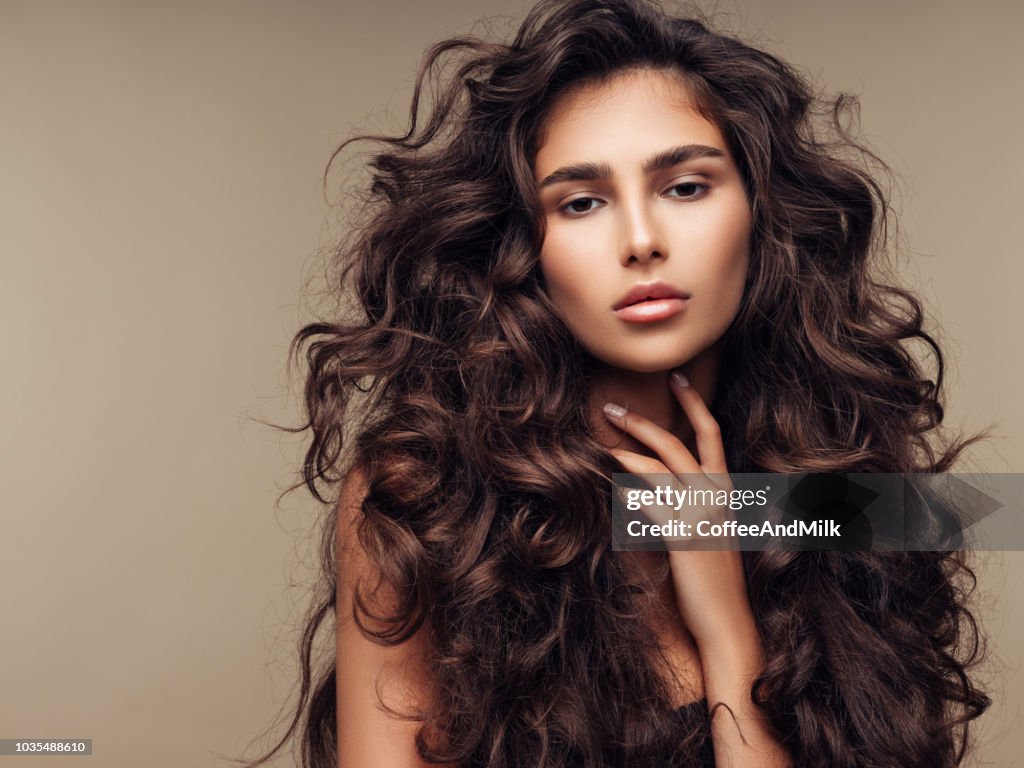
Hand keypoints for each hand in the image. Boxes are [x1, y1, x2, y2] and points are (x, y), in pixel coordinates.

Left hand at [603, 371, 754, 649]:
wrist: (728, 621)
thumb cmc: (715, 581)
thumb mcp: (713, 532)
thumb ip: (696, 505)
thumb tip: (662, 486)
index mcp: (726, 490)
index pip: (711, 434)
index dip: (693, 403)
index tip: (675, 378)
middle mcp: (716, 496)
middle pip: (676, 444)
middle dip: (641, 423)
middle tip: (610, 408)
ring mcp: (700, 515)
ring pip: (657, 470)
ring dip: (624, 453)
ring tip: (599, 443)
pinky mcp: (683, 537)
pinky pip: (648, 504)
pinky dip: (625, 491)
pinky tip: (607, 485)